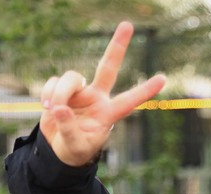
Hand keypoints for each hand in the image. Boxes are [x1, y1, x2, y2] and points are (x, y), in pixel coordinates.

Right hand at [39, 21, 165, 166]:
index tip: (163, 79)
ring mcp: (81, 92)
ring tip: (52, 109)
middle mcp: (97, 98)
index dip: (145, 90)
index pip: (129, 101)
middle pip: (108, 67)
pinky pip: (54, 82)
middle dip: (117, 46)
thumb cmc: (74, 150)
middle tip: (128, 25)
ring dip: (59, 92)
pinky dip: (48, 93)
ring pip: (72, 77)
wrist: (58, 149)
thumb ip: (68, 129)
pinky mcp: (63, 90)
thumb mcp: (74, 146)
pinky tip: (47, 107)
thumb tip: (59, 109)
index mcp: (108, 114)